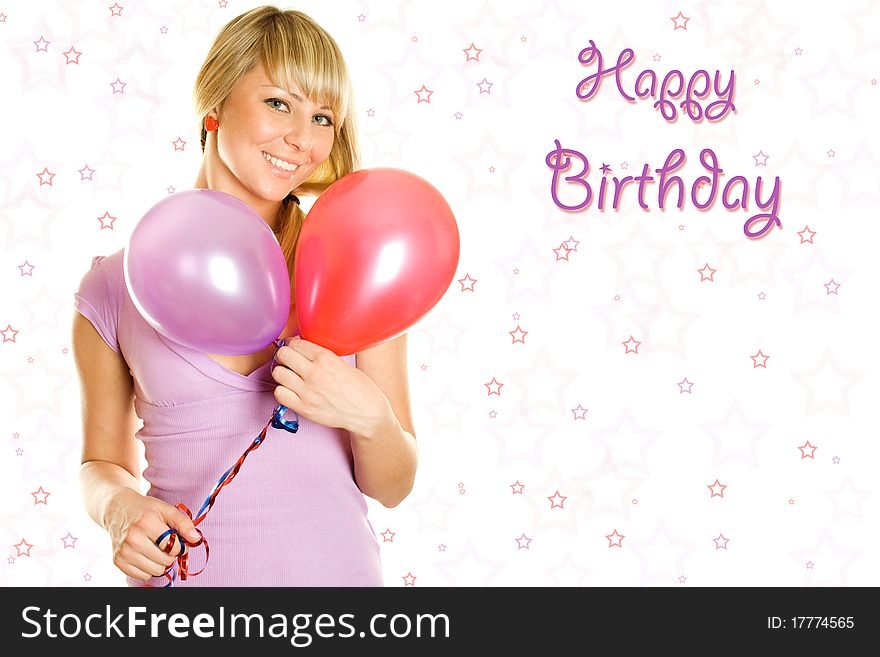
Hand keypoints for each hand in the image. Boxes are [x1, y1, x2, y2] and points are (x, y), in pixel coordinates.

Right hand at [104, 488, 199, 580]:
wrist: (117, 509)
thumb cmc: (145, 509)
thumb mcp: (166, 509)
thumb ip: (184, 523)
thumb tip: (196, 539)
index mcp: (147, 523)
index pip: (173, 547)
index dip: (180, 546)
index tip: (178, 541)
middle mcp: (133, 539)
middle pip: (164, 561)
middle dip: (171, 555)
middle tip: (167, 545)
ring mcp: (124, 551)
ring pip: (155, 571)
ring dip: (161, 563)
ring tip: (157, 550)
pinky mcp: (117, 561)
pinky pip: (142, 575)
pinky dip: (148, 568)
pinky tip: (146, 555)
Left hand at [271, 337, 389, 435]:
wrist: (367, 413)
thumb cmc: (359, 388)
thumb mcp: (342, 363)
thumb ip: (321, 356)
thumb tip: (301, 348)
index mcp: (325, 358)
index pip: (295, 343)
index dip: (291, 343)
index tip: (292, 346)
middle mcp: (314, 373)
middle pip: (283, 355)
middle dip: (284, 355)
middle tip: (288, 359)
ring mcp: (307, 391)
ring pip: (278, 373)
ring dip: (282, 372)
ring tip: (289, 375)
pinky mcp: (304, 408)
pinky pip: (279, 393)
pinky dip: (282, 390)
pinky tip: (291, 390)